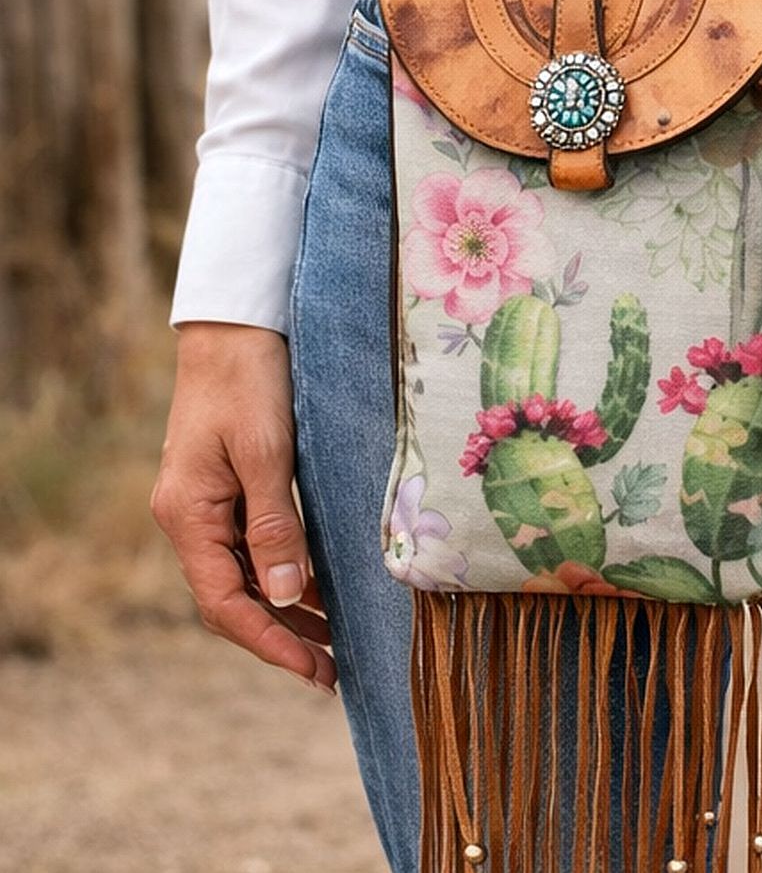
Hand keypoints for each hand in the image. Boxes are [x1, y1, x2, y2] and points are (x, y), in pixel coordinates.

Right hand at [150, 322, 336, 693]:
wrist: (236, 329)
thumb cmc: (250, 383)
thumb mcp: (266, 455)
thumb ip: (275, 526)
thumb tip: (285, 595)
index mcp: (188, 516)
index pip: (225, 602)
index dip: (270, 642)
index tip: (313, 671)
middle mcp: (190, 518)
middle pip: (233, 599)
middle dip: (281, 637)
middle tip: (331, 671)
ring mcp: (208, 504)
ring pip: (245, 577)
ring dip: (286, 611)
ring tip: (333, 643)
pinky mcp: (229, 489)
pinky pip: (254, 549)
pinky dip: (286, 575)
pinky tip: (321, 590)